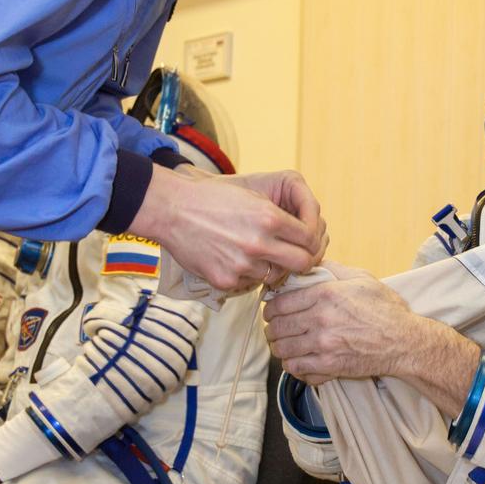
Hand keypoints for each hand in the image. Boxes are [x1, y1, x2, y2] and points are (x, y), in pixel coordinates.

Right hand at [131, 166, 326, 292]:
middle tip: (292, 259)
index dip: (311, 242)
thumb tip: (304, 237)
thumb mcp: (253, 199)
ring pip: (274, 276)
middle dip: (302, 262)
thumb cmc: (213, 200)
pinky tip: (231, 259)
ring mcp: (242, 264)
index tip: (305, 244)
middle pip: (302, 264)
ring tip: (252, 254)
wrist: (173, 210)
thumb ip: (281, 218)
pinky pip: (248, 283)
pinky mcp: (225, 280)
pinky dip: (244, 275)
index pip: (310, 239)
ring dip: (269, 268)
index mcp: (270, 218)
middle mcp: (259, 243)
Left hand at [263, 262, 413, 384]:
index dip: (271, 309)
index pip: (280, 303)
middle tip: (275, 329)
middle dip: (272, 329)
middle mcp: (320, 319)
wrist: (404, 341)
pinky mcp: (330, 366)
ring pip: (282, 349)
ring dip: (280, 348)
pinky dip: (293, 366)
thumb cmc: (386, 310)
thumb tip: (312, 262)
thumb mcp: (362, 279)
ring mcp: (324, 345)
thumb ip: (334, 269)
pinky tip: (298, 360)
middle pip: (277, 327)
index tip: (272, 312)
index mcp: (325, 294)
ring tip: (284, 345)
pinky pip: (297, 369)